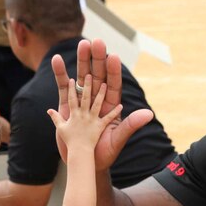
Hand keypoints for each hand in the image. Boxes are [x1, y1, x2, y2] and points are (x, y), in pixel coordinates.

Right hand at [51, 39, 153, 169]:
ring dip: (82, 61)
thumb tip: (148, 114)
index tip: (113, 57)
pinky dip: (60, 74)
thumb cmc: (104, 155)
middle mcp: (96, 101)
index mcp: (110, 108)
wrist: (84, 163)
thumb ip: (130, 125)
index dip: (113, 72)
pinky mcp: (67, 106)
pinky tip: (57, 60)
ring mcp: (81, 102)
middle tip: (97, 42)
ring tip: (83, 44)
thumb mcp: (117, 140)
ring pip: (82, 77)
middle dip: (98, 60)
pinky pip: (63, 87)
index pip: (113, 86)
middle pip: (98, 76)